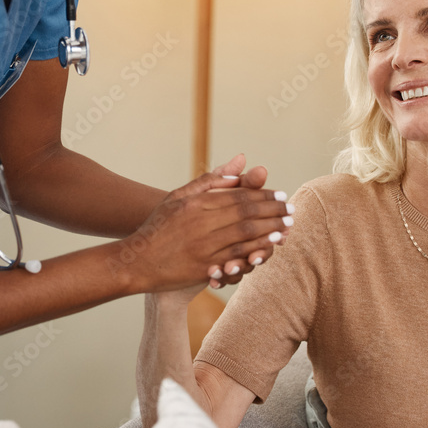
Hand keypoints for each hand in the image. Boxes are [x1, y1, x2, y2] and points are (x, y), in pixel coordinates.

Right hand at [124, 155, 289, 293]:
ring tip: (287, 228)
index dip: (263, 195)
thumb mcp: (179, 197)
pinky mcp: (203, 267)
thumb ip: (210, 180)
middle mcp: (200, 222)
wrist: (136, 262)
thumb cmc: (159, 226)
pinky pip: (236, 259)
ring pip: (245, 235)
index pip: (239, 195)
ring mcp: (202, 246)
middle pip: (246, 213)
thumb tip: (241, 159)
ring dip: (270, 231)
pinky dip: (255, 252)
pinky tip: (269, 249)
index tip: (280, 195)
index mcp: (196, 203)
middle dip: (273, 212)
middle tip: (291, 211)